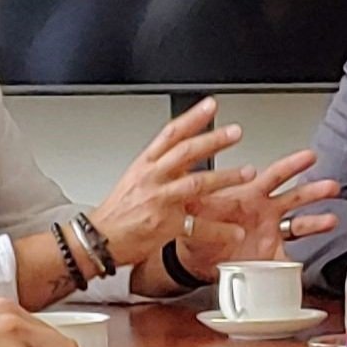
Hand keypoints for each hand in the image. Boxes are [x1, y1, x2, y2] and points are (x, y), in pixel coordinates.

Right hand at [87, 97, 254, 267]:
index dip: (192, 117)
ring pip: (197, 183)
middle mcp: (153, 179)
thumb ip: (159, 168)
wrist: (98, 241)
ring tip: (248, 172)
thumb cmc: (115, 212)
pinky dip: (220, 229)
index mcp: (145, 165)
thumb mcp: (134, 180)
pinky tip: (236, 230)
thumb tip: (183, 155)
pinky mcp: (166, 226)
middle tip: (235, 132)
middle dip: (213, 140)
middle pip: (186, 152)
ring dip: (226, 177)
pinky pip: (199, 226)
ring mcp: (160, 201)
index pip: (170, 134)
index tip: (210, 105)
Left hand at [175, 149, 339, 280]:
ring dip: (317, 222)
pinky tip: (305, 268)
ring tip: (332, 220)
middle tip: (332, 185)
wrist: (195, 256)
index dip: (293, 166)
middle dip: (315, 190)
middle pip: (296, 196)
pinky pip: (288, 261)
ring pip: (299, 224)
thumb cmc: (200, 223)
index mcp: (251, 194)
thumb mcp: (195, 208)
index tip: (310, 157)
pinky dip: (297, 268)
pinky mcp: (268, 255)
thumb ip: (197, 196)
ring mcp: (270, 232)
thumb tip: (189, 182)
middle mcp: (265, 210)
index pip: (276, 175)